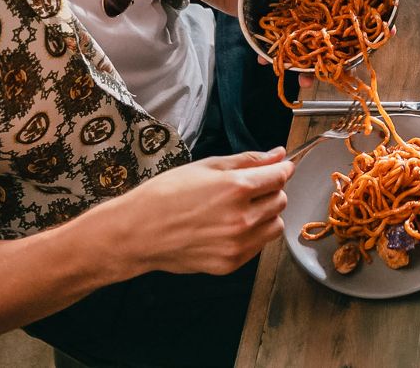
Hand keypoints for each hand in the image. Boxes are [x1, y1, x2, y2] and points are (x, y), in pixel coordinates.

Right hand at [117, 149, 293, 274]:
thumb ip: (249, 161)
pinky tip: (229, 227)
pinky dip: (253, 235)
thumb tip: (278, 155)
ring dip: (266, 215)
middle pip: (281, 201)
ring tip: (240, 209)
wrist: (138, 232)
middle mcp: (241, 219)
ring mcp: (237, 244)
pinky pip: (258, 246)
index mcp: (237, 188)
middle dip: (271, 191)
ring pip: (275, 226)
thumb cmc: (166, 195)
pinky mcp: (230, 264)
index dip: (281, 169)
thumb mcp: (207, 166)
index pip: (280, 177)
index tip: (280, 167)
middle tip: (250, 188)